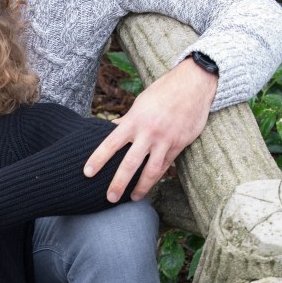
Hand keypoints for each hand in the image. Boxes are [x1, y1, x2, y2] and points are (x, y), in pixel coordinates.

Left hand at [83, 57, 217, 201]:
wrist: (194, 84)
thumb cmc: (163, 91)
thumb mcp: (141, 102)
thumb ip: (127, 120)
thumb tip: (112, 128)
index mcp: (134, 120)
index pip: (110, 143)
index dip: (98, 159)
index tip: (87, 173)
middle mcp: (148, 132)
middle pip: (130, 164)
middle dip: (119, 183)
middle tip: (110, 198)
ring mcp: (165, 140)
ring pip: (151, 171)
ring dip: (141, 187)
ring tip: (133, 198)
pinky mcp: (179, 144)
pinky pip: (166, 165)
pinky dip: (157, 177)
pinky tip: (150, 185)